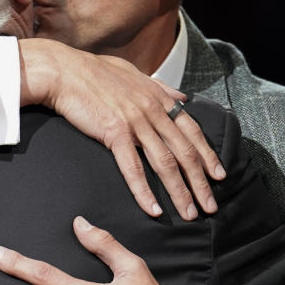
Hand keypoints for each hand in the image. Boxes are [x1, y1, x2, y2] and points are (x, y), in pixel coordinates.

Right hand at [19, 38, 224, 220]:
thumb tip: (182, 98)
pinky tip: (154, 209)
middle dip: (200, 182)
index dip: (208, 155)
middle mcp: (153, 111)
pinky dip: (145, 191)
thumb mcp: (135, 74)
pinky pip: (133, 168)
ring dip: (180, 192)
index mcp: (159, 99)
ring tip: (189, 214)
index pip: (192, 130)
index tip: (219, 176)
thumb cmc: (95, 71)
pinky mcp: (114, 133)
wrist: (65, 70)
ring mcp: (135, 122)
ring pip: (165, 163)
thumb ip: (161, 88)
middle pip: (185, 152)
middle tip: (210, 206)